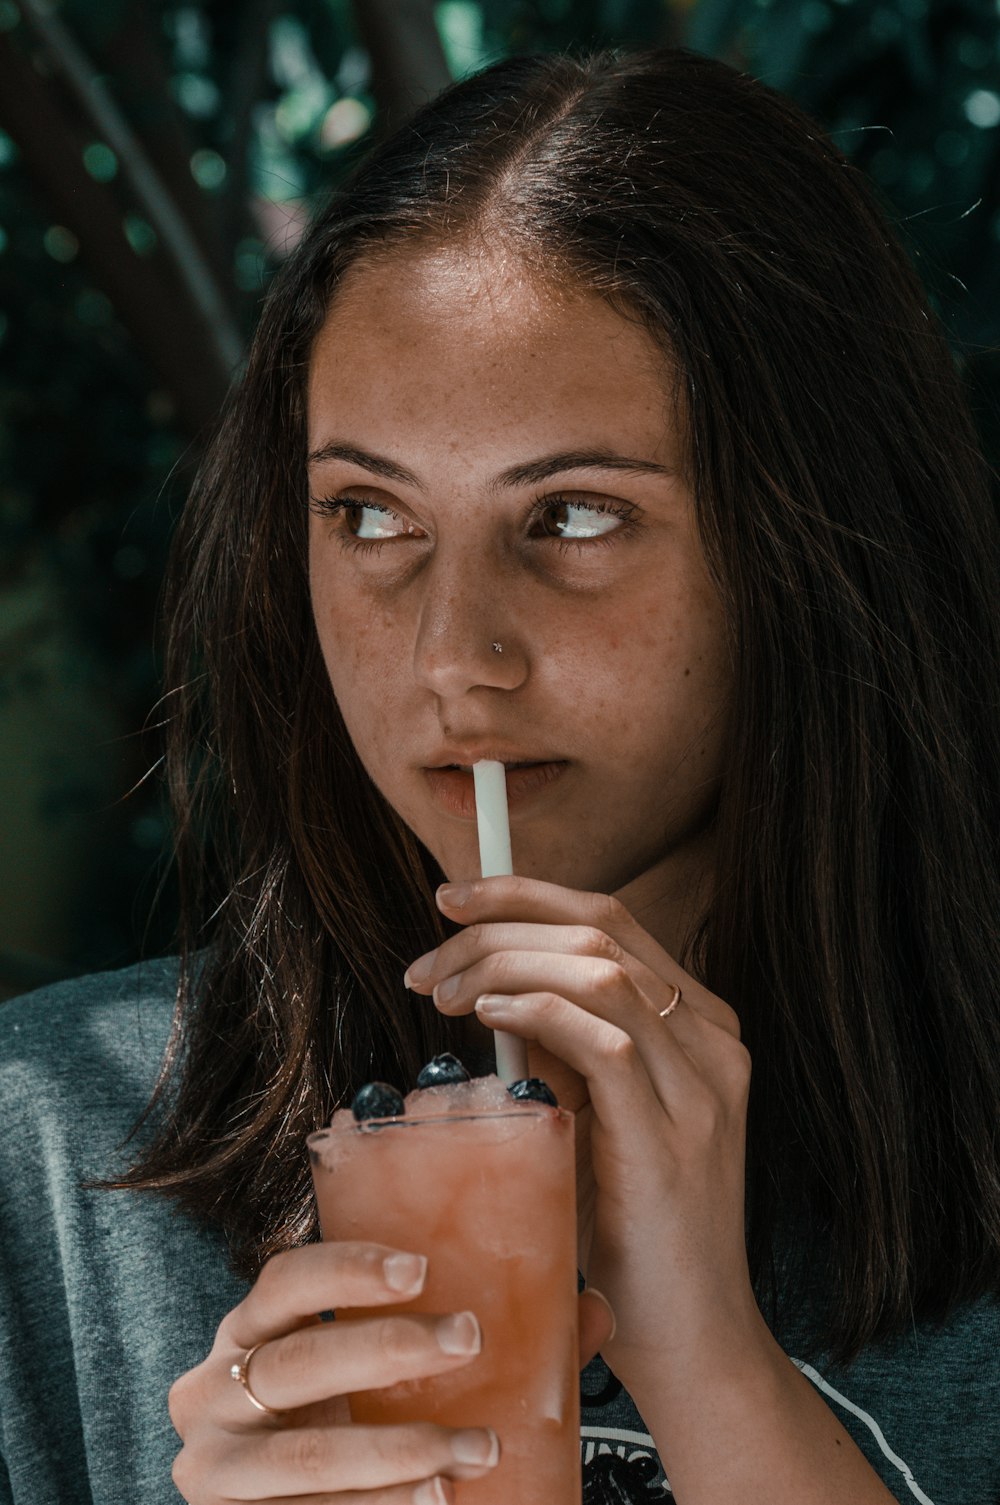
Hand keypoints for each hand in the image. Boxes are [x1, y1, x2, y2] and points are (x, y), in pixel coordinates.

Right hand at [169, 1240, 613, 1503]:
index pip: (286, 1280)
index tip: (420, 1268)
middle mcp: (211, 1391)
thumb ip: (461, 1341)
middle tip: (468, 1339)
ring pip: (307, 1452)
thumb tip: (588, 1307)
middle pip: (300, 1360)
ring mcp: (214, 1468)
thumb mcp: (374, 1382)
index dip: (348, 1270)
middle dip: (390, 1350)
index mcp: (248, 1332)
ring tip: (476, 1449)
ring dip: (399, 1449)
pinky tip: (436, 1501)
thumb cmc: (338, 1427)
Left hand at [406, 877, 762, 1410]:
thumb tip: (494, 991)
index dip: (526, 894)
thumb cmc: (630, 1231)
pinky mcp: (677, 1135)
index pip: (611, 918)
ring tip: (443, 993)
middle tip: (427, 961)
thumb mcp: (595, 1116)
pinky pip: (606, 1040)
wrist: (693, 1339)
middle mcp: (713, 1040)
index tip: (452, 899)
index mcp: (699, 1025)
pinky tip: (486, 1016)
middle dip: (500, 923)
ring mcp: (703, 1085)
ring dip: (505, 964)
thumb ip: (564, 1050)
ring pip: (601, 968)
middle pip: (602, 927)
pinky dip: (537, 1010)